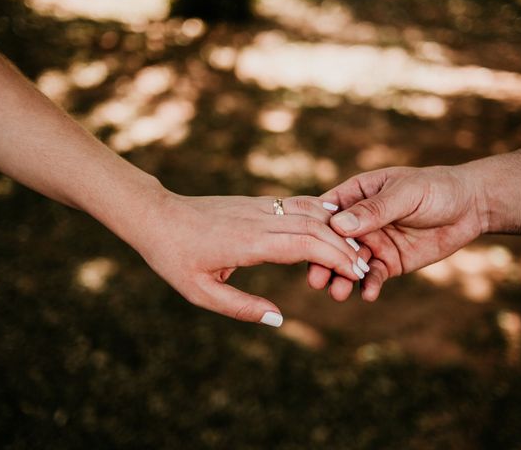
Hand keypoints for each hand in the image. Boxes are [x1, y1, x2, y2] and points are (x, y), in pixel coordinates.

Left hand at [133, 192, 367, 325]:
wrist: (157, 216)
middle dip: (343, 247)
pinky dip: (319, 215)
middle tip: (363, 267)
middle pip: (315, 227)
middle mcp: (259, 219)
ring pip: (308, 211)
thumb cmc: (175, 257)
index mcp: (249, 242)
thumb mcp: (201, 292)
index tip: (355, 273)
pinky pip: (296, 205)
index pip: (305, 245)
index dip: (335, 257)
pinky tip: (332, 225)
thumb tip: (279, 318)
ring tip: (353, 249)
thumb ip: (241, 307)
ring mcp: (259, 206)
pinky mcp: (256, 202)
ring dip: (334, 230)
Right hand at [307, 165, 486, 300]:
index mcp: (356, 195)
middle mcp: (359, 221)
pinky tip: (368, 295)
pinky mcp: (389, 262)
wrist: (470, 206)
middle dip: (324, 261)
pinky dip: (369, 285)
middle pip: (333, 243)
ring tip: (338, 293)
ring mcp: (373, 243)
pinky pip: (374, 276)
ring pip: (350, 263)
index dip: (315, 230)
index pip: (327, 213)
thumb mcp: (405, 194)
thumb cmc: (436, 188)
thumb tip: (339, 225)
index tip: (305, 246)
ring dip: (342, 278)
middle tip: (316, 280)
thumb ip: (374, 210)